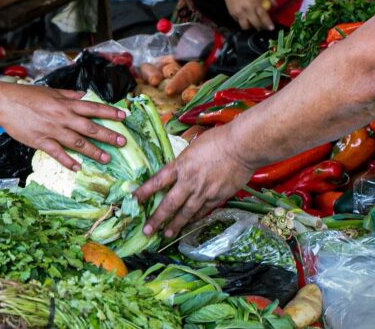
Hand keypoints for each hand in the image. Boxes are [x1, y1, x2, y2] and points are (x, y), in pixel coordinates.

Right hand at [0, 85, 125, 170]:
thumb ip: (68, 94)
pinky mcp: (41, 141)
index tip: (123, 117)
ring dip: (93, 151)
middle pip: (90, 127)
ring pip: (77, 142)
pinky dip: (68, 161)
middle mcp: (63, 117)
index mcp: (66, 104)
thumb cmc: (27, 95)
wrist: (5, 104)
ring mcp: (52, 130)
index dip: (109, 112)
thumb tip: (83, 94)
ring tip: (106, 158)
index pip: (92, 108)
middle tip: (122, 142)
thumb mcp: (50, 91)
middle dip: (107, 135)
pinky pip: (57, 153)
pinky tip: (78, 167)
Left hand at [134, 124, 253, 237]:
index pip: (157, 181)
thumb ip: (184, 162)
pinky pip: (203, 211)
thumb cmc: (218, 140)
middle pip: (169, 204)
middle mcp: (190, 181)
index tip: (133, 200)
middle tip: (147, 230)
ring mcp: (204, 192)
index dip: (144, 192)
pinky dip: (194, 219)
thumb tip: (178, 170)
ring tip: (167, 234)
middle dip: (157, 219)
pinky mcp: (218, 197)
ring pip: (186, 213)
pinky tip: (189, 225)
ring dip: (175, 225)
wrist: (241, 147)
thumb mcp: (193, 147)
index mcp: (181, 165)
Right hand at [221, 0, 275, 30]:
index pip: (263, 16)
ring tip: (253, 26)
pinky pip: (239, 22)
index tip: (271, 28)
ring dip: (250, 28)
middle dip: (260, 28)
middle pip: (255, 24)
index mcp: (255, 2)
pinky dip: (243, 22)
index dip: (268, 23)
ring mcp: (239, 13)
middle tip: (263, 28)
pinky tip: (245, 19)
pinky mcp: (232, 14)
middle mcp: (247, 9)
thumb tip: (275, 5)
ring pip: (246, 26)